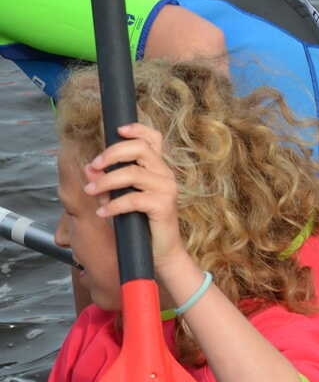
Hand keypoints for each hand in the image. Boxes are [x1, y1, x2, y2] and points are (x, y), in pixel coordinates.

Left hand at [83, 124, 198, 290]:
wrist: (161, 252)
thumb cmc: (142, 224)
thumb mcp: (122, 199)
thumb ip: (108, 183)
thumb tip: (89, 169)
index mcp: (157, 168)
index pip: (153, 139)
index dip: (137, 129)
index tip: (118, 130)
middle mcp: (164, 174)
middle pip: (140, 149)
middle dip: (112, 153)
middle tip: (94, 165)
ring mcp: (166, 189)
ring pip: (133, 173)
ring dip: (106, 181)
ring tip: (90, 191)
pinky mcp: (163, 206)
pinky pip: (133, 199)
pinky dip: (113, 205)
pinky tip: (103, 212)